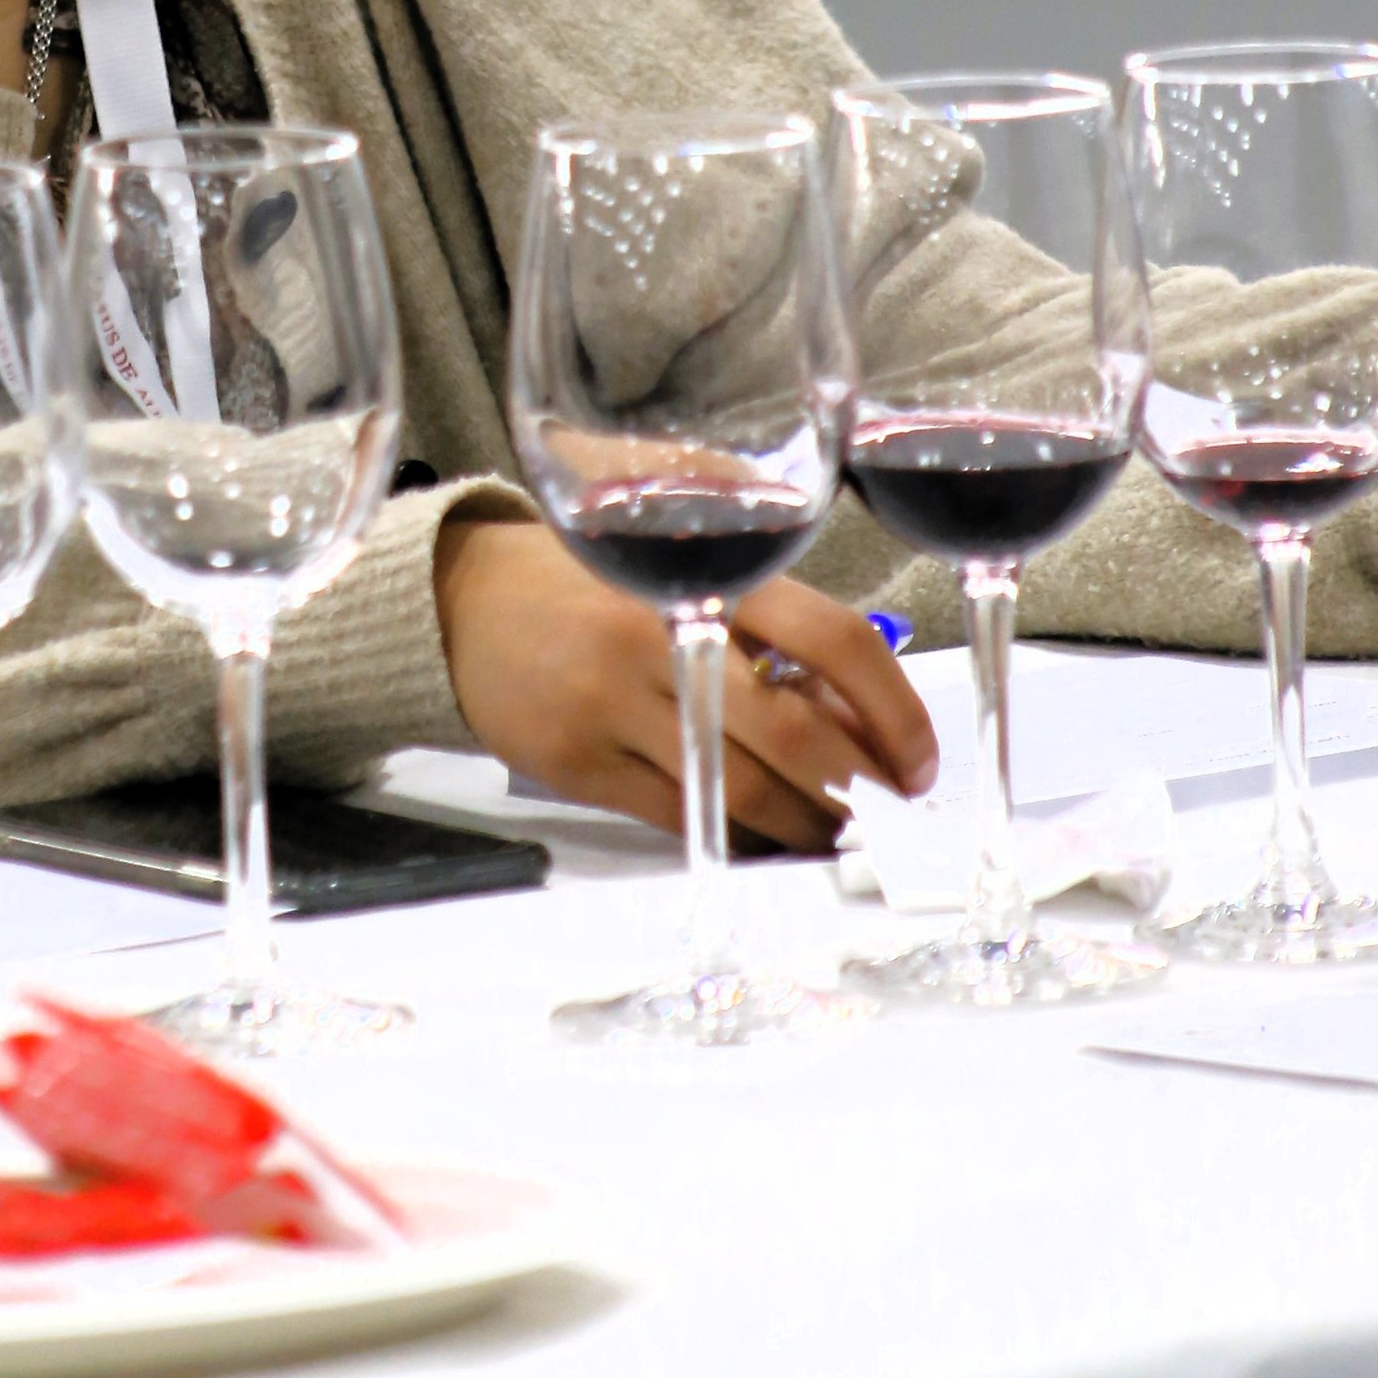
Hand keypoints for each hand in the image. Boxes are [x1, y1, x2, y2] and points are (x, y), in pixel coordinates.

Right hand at [432, 513, 938, 850]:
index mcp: (701, 575)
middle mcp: (662, 638)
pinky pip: (680, 817)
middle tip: (890, 811)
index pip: (830, 641)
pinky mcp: (580, 763)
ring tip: (834, 833)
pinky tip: (761, 836)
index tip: (917, 757)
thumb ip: (756, 588)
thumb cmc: (585, 566)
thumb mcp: (672, 540)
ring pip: (743, 790)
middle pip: (797, 734)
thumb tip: (854, 678)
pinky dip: (734, 836)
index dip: (893, 709)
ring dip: (806, 824)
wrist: (461, 597)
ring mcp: (617, 706)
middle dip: (861, 787)